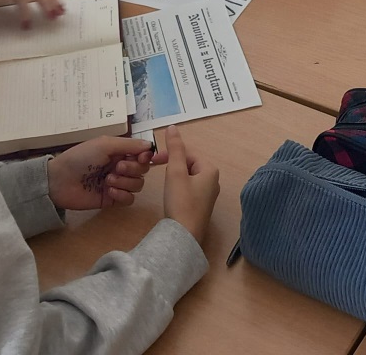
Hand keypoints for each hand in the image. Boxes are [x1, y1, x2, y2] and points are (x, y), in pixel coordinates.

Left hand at [47, 136, 156, 210]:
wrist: (60, 181)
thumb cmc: (81, 157)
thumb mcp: (105, 144)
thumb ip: (130, 145)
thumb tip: (150, 146)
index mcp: (120, 151)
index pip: (144, 154)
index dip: (148, 156)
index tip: (147, 157)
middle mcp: (122, 166)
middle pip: (143, 169)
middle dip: (133, 169)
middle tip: (116, 168)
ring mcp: (118, 184)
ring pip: (138, 184)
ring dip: (126, 182)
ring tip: (108, 180)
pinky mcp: (112, 200)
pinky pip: (129, 200)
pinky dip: (123, 195)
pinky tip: (110, 192)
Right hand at [161, 125, 218, 243]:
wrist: (183, 237)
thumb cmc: (181, 202)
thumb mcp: (175, 172)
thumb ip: (175, 149)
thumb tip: (173, 127)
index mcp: (210, 170)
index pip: (188, 152)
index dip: (170, 153)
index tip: (153, 160)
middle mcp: (213, 181)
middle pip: (189, 164)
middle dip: (172, 165)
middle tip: (155, 170)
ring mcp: (208, 195)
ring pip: (188, 177)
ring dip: (174, 176)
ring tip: (164, 185)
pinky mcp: (201, 207)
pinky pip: (189, 189)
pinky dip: (178, 188)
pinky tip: (171, 197)